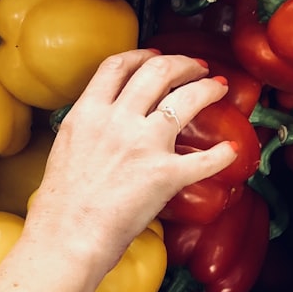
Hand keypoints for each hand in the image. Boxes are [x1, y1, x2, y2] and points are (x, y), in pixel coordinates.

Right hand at [24, 48, 237, 271]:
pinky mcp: (165, 174)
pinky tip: (231, 150)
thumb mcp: (66, 149)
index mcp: (88, 113)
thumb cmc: (61, 205)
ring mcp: (144, 144)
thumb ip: (88, 129)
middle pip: (158, 71)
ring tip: (219, 88)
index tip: (157, 55)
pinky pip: (204, 159)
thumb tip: (103, 126)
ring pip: (186, 99)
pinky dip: (222, 155)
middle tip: (198, 67)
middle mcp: (117, 120)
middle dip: (184, 64)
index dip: (142, 55)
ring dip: (208, 88)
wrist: (67, 236)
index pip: (117, 66)